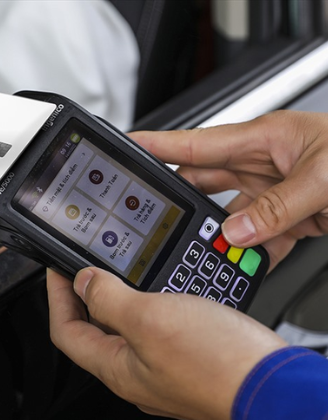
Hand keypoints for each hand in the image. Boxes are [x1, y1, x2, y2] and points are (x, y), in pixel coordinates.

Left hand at [47, 267, 285, 419]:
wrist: (272, 386)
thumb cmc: (216, 364)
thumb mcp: (150, 320)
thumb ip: (109, 299)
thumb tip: (83, 283)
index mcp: (115, 367)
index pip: (66, 331)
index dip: (57, 297)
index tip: (57, 270)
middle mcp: (134, 371)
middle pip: (94, 329)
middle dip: (87, 295)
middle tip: (88, 265)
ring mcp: (160, 366)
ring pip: (126, 326)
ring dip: (120, 295)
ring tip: (121, 268)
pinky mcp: (184, 357)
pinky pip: (155, 327)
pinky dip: (150, 303)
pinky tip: (160, 286)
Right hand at [130, 111, 327, 269]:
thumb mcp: (325, 175)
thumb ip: (277, 207)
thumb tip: (237, 232)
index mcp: (263, 139)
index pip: (195, 142)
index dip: (157, 146)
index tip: (127, 150)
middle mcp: (262, 163)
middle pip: (205, 183)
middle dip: (184, 203)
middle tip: (164, 223)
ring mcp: (274, 191)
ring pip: (231, 217)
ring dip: (223, 238)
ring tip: (217, 254)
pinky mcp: (290, 215)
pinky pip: (260, 237)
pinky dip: (254, 254)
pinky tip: (251, 265)